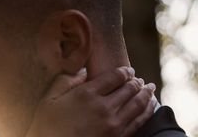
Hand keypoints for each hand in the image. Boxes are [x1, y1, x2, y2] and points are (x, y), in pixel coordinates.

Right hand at [25, 67, 155, 136]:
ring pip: (137, 105)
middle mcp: (103, 107)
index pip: (114, 77)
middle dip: (137, 82)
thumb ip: (65, 81)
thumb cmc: (47, 126)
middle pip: (128, 90)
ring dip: (146, 95)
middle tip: (140, 79)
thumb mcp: (49, 99)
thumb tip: (83, 71)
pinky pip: (138, 123)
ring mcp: (113, 125)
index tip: (129, 70)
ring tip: (150, 88)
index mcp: (87, 94)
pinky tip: (150, 107)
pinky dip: (147, 112)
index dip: (124, 71)